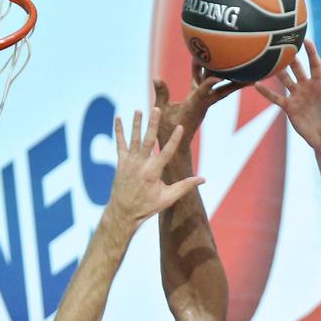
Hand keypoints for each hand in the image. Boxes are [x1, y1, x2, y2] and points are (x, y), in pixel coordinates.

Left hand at [107, 108, 204, 222]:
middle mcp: (140, 164)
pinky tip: (117, 118)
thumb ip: (185, 186)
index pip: (166, 152)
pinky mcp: (121, 162)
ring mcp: (129, 162)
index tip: (180, 127)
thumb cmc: (147, 206)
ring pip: (133, 139)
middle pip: (148, 140)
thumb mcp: (168, 198)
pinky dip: (118, 131)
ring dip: (136, 123)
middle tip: (156, 108)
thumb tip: (203, 179)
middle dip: (152, 124)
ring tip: (139, 110)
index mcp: (153, 172)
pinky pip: (119, 144)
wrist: (123, 212)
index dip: (174, 139)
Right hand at [154, 62, 245, 150]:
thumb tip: (156, 78)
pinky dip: (213, 76)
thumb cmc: (167, 130)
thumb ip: (161, 94)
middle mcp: (202, 104)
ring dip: (231, 79)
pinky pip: (210, 87)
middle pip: (222, 91)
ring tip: (244, 68)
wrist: (176, 145)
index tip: (219, 77)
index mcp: (193, 106)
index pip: (202, 93)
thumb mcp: (160, 111)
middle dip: (235, 83)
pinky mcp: (201, 103)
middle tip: (249, 73)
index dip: (209, 84)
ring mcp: (204, 104)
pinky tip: (215, 65)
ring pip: (220, 89)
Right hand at [254, 39, 320, 148]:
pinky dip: (266, 92)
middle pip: (298, 68)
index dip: (311, 52)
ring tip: (267, 59)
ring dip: (277, 70)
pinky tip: (256, 84)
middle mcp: (307, 87)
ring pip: (285, 79)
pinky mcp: (289, 107)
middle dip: (291, 56)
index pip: (315, 65)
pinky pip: (276, 98)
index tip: (306, 39)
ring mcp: (297, 96)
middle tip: (282, 43)